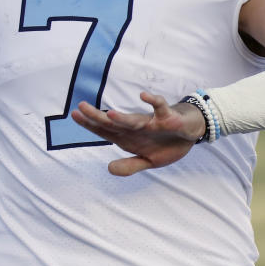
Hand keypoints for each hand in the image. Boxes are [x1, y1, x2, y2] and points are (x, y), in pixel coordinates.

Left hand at [71, 92, 204, 176]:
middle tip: (80, 108)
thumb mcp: (148, 161)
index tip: (74, 115)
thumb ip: (130, 166)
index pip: (105, 130)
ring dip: (122, 117)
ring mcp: (151, 122)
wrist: (190, 133)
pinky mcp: (167, 118)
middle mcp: (136, 127)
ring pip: (134, 119)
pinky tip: (143, 96)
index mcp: (128, 137)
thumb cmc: (165, 144)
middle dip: (98, 117)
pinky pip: (160, 107)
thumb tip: (108, 169)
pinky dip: (152, 101)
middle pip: (114, 123)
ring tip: (109, 114)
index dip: (90, 124)